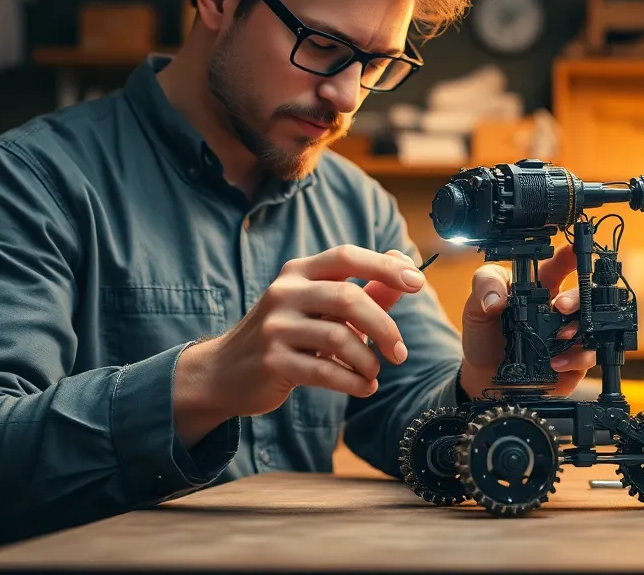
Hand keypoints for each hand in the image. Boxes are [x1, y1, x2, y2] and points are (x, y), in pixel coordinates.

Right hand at [173, 245, 424, 446]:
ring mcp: (276, 327)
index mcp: (299, 272)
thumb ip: (365, 291)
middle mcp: (285, 292)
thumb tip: (408, 272)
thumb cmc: (285, 334)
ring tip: (374, 373)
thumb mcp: (319, 306)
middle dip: (384, 326)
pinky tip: (363, 387)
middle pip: (349, 298)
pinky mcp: (273, 361)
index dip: (385, 266)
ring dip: (368, 360)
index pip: (347, 256)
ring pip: (340, 338)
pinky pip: (325, 371)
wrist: (225, 371)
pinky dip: (353, 382)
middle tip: (400, 352)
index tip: (418, 282)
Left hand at [458, 244, 596, 398]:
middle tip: (559, 305)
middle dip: (577, 296)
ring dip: (579, 327)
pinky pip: (587, 356)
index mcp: (539, 288)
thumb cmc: (484, 336)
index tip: (573, 251)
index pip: (559, 265)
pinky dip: (575, 357)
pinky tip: (555, 361)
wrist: (483, 377)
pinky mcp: (572, 362)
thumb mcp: (475, 306)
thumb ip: (484, 288)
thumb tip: (497, 298)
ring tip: (560, 336)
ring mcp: (568, 335)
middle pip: (583, 294)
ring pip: (591, 324)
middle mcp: (558, 310)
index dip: (570, 256)